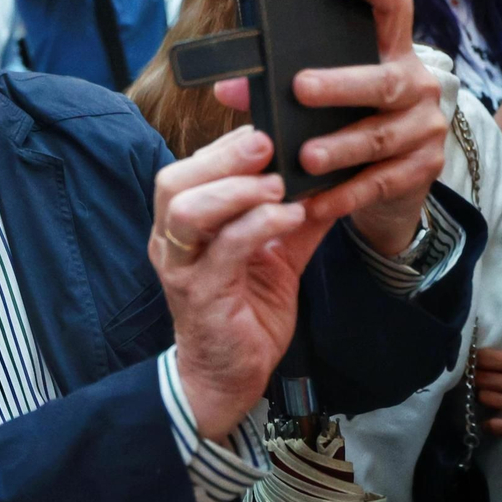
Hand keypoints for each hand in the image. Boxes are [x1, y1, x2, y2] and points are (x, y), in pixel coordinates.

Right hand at [150, 126, 310, 441]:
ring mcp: (181, 268)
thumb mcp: (276, 254)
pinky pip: (223, 250)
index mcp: (182, 224)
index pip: (190, 168)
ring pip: (187, 210)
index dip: (224, 143)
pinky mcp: (201, 295)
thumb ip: (295, 215)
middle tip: (267, 140)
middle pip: (174, 180)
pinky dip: (258, 226)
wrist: (230, 377)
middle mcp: (171, 241)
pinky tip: (289, 217)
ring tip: (278, 183)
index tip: (267, 125)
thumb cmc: (245, 311)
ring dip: (236, 189)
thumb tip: (331, 176)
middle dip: (223, 156)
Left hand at [216, 0, 446, 255]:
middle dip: (342, 84)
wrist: (397, 183)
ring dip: (340, 147)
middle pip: (386, 79)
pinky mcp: (425, 169)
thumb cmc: (348, 124)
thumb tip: (226, 86)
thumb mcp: (323, 101)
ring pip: (381, 135)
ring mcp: (425, 127)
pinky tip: (314, 200)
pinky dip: (344, 193)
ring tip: (305, 156)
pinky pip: (380, 181)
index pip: (394, 7)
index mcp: (391, 53)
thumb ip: (277, 88)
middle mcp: (417, 84)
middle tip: (301, 88)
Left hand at [478, 342, 501, 448]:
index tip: (473, 360)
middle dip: (476, 378)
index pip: (486, 358)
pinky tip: (493, 420)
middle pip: (481, 379)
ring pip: (484, 399)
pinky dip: (490, 424)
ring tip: (487, 397)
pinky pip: (496, 427)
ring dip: (482, 398)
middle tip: (477, 379)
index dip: (475, 359)